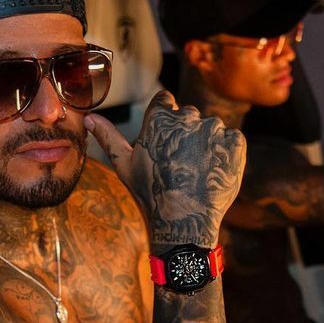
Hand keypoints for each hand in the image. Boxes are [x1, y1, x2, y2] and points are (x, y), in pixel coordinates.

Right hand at [85, 91, 245, 249]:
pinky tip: (212, 171)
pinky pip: (232, 139)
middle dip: (186, 133)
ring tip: (196, 171)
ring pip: (211, 127)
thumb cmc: (149, 192)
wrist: (184, 220)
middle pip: (189, 115)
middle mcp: (188, 116)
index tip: (165, 142)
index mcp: (160, 116)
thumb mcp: (124, 164)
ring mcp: (214, 129)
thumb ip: (108, 136)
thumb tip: (88, 117)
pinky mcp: (235, 143)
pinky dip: (226, 152)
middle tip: (179, 163)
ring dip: (207, 142)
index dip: (165, 122)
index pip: (166, 101)